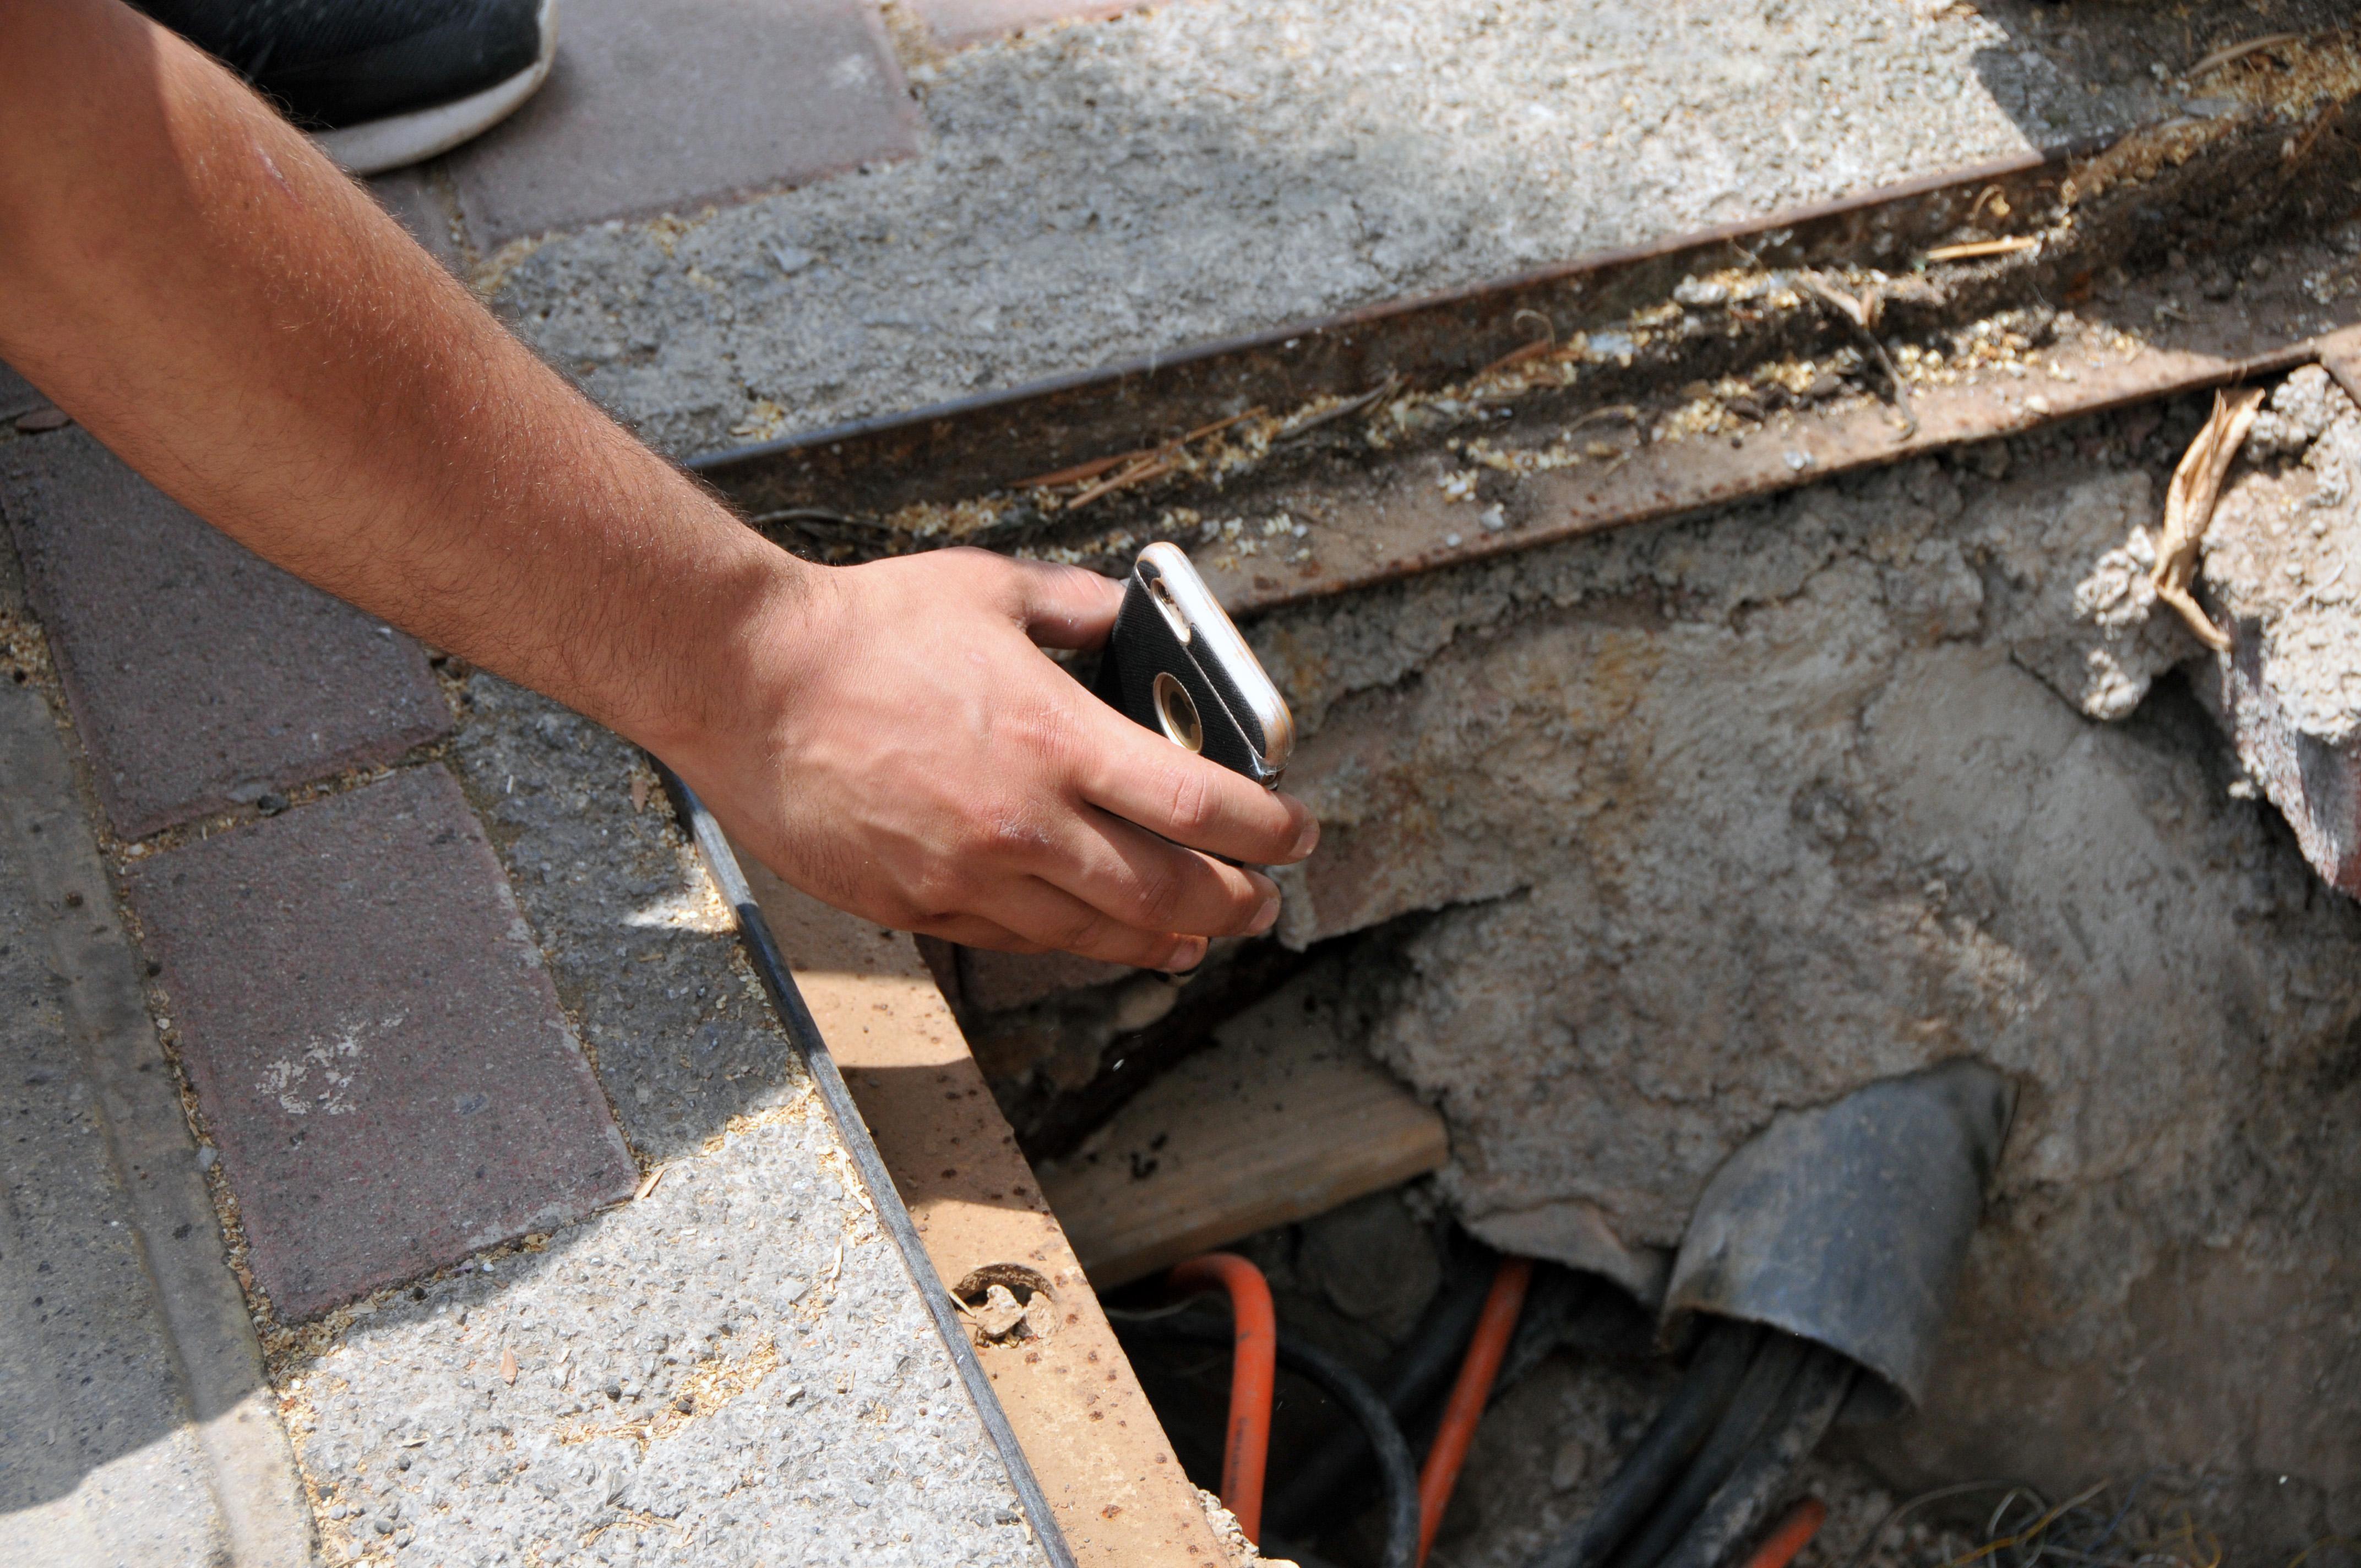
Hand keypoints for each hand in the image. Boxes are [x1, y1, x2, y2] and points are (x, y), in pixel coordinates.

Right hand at [669, 547, 1318, 970]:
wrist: (743, 683)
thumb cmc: (860, 630)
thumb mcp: (988, 588)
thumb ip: (1076, 608)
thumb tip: (1127, 616)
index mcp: (1055, 739)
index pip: (1202, 807)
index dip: (1269, 830)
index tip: (1298, 833)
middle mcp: (1025, 823)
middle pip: (1169, 890)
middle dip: (1236, 900)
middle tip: (1265, 899)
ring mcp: (971, 875)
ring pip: (1101, 933)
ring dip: (1168, 937)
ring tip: (1202, 932)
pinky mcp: (920, 905)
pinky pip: (1025, 940)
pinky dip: (1082, 940)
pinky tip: (1105, 935)